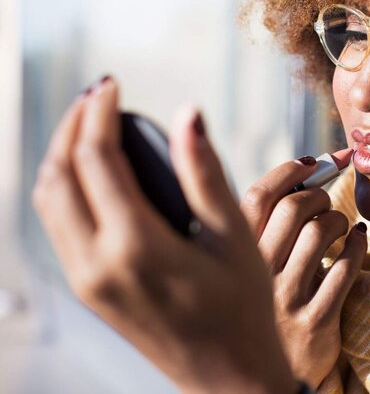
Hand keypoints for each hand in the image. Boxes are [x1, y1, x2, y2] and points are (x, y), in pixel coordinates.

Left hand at [32, 77, 296, 393]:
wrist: (227, 377)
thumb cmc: (243, 307)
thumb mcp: (234, 236)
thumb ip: (205, 171)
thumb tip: (188, 112)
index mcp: (136, 246)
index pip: (96, 159)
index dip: (101, 113)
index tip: (113, 83)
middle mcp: (97, 264)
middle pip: (58, 175)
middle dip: (73, 125)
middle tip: (99, 95)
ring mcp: (86, 281)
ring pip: (48, 201)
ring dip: (62, 154)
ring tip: (94, 124)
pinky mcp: (88, 290)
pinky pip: (58, 225)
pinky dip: (65, 186)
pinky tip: (94, 172)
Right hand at [241, 157, 367, 388]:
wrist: (264, 378)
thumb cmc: (265, 305)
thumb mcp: (251, 265)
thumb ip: (266, 225)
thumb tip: (308, 167)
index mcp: (233, 255)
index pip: (257, 195)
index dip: (288, 170)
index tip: (312, 161)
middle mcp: (254, 275)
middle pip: (293, 208)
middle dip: (318, 193)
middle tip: (326, 198)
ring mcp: (284, 299)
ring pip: (319, 233)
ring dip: (339, 219)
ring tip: (340, 225)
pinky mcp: (313, 321)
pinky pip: (345, 269)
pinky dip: (357, 246)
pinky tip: (357, 241)